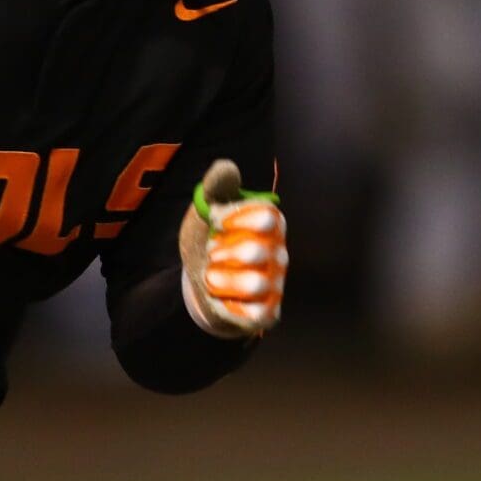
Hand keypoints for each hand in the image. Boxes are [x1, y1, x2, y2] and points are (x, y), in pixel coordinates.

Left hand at [178, 159, 286, 337]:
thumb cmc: (209, 238)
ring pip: (255, 285)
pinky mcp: (268, 312)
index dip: (237, 219)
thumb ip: (215, 187)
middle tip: (211, 254)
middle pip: (256, 252)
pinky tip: (222, 298)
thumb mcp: (206, 210)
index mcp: (270, 224)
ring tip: (211, 276)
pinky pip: (256, 314)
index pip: (268, 218)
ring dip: (222, 281)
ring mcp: (276, 284)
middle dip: (222, 254)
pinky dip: (231, 306)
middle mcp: (280, 253)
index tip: (215, 221)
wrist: (200, 279)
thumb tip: (227, 167)